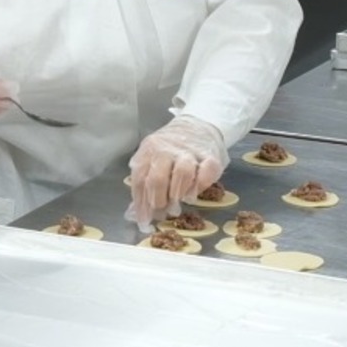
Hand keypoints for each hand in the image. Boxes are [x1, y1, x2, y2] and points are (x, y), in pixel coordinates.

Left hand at [125, 115, 226, 230]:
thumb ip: (144, 182)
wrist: (199, 124)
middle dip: (158, 200)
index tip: (144, 222)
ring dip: (179, 193)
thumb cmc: (172, 149)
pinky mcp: (210, 156)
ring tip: (180, 200)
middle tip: (163, 210)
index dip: (141, 205)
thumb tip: (135, 214)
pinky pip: (206, 172)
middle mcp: (166, 149)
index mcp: (148, 150)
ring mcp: (189, 152)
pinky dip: (200, 185)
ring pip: (182, 173)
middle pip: (158, 179)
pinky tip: (194, 192)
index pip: (140, 180)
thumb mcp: (152, 157)